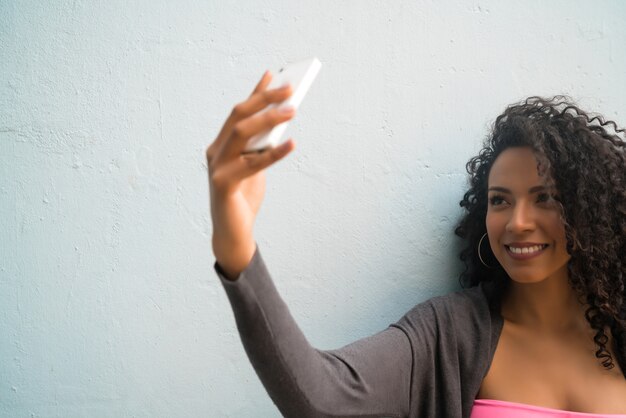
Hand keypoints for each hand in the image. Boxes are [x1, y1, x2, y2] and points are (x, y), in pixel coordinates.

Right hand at [206, 71, 295, 278]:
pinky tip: (292, 144)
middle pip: (238, 116)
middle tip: (290, 88)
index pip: (239, 112)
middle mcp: (215, 152)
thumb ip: (261, 146)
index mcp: (221, 145)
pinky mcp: (222, 184)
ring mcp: (216, 167)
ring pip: (242, 133)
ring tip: (293, 110)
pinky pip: (251, 163)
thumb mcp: (255, 166)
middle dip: (264, 99)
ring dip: (269, 119)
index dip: (255, 92)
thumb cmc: (244, 197)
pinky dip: (273, 153)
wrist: (233, 233)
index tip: (273, 74)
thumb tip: (282, 120)